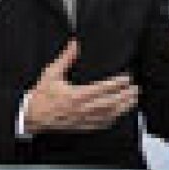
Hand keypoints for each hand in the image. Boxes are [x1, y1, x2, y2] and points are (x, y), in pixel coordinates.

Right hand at [24, 40, 138, 132]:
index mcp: (75, 95)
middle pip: (110, 102)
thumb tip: (75, 43)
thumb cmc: (42, 96)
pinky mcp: (83, 126)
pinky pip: (103, 124)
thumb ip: (66, 58)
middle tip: (136, 88)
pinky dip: (114, 118)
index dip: (117, 83)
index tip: (127, 77)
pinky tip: (122, 113)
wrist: (32, 117)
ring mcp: (83, 119)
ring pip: (109, 114)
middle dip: (125, 95)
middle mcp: (81, 109)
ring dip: (124, 107)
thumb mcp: (51, 73)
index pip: (102, 88)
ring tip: (134, 98)